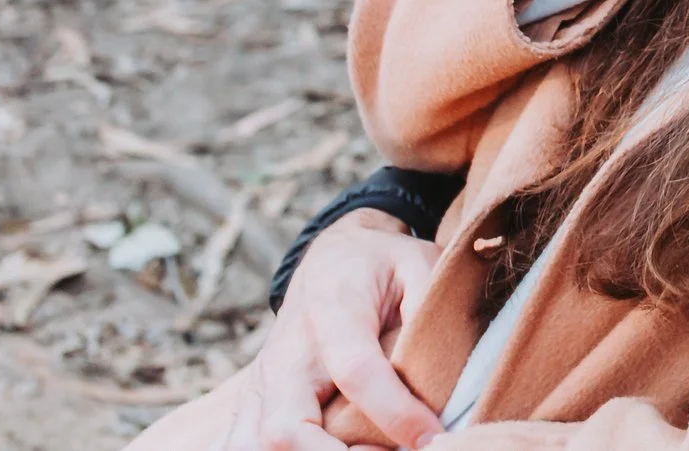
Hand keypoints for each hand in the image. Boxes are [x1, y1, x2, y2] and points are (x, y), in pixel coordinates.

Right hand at [222, 209, 443, 450]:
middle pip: (283, 429)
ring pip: (251, 445)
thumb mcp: (420, 264)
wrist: (335, 257)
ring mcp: (263, 382)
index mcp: (333, 311)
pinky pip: (243, 443)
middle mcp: (287, 354)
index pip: (355, 370)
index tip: (432, 437)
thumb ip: (429, 306)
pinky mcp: (256, 401)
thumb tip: (445, 362)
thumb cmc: (385, 265)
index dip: (394, 411)